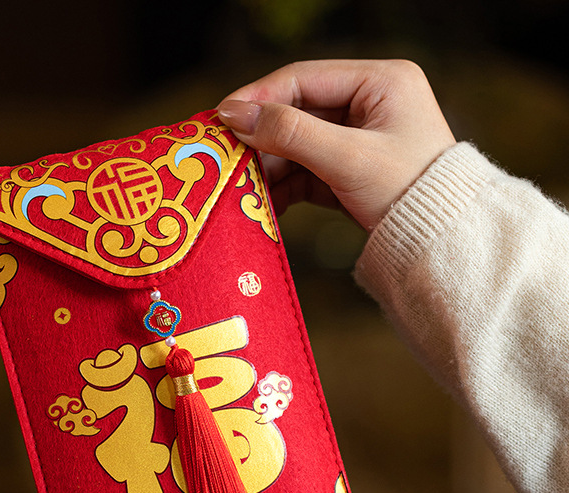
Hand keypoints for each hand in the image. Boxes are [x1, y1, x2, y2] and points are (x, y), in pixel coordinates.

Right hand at [218, 59, 455, 228]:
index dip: (259, 96)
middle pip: (297, 112)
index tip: (222, 116)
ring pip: (297, 145)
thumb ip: (291, 133)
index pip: (304, 78)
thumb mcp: (348, 159)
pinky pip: (306, 171)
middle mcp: (368, 103)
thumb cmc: (408, 191)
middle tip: (224, 156)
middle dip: (261, 138)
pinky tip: (263, 203)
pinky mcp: (348, 171)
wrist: (441, 243)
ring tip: (240, 186)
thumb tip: (235, 115)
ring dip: (269, 167)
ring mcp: (357, 139)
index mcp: (380, 81)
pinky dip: (284, 187)